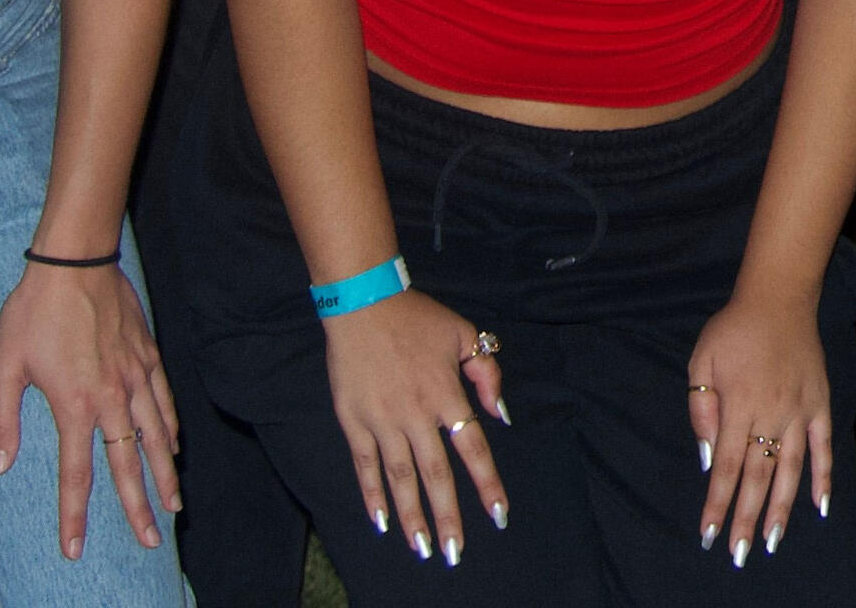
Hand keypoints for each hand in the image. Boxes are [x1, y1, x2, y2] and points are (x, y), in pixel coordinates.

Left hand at [0, 258, 181, 558]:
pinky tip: (173, 445)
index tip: (74, 548)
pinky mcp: (147, 356)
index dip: (75, 515)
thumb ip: (3, 419)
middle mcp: (112, 397)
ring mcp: (136, 376)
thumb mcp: (4, 365)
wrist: (74, 260)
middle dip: (140, 506)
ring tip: (173, 505)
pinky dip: (170, 428)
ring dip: (164, 474)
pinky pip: (164, 401)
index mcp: (74, 405)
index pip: (77, 474)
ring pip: (156, 436)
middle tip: (152, 540)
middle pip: (130, 464)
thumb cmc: (33, 311)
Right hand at [320, 289, 510, 568]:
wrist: (364, 304)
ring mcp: (382, 420)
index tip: (498, 515)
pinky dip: (371, 495)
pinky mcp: (354, 421)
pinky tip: (381, 521)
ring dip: (411, 515)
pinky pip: (365, 465)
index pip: (472, 448)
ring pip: (400, 478)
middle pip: (436, 474)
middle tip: (454, 552)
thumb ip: (487, 373)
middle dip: (447, 516)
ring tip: (421, 548)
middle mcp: (415, 414)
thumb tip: (501, 415)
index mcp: (446, 394)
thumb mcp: (464, 334)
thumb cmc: (417, 319)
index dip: (487, 484)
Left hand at [689, 290, 832, 568]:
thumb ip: (702, 409)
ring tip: (773, 541)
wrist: (779, 299)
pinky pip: (824, 447)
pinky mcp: (820, 404)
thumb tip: (710, 457)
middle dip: (747, 518)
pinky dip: (824, 477)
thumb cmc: (733, 331)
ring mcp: (800, 411)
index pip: (727, 467)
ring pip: (791, 470)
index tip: (709, 535)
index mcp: (740, 405)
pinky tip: (820, 506)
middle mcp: (772, 413)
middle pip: (758, 477)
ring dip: (782, 508)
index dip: (718, 503)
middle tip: (740, 554)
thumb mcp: (701, 362)